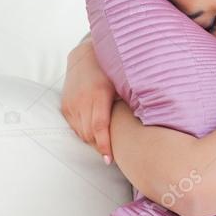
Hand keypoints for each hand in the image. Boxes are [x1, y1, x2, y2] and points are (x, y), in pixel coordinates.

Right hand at [61, 39, 119, 163]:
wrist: (85, 55)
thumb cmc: (110, 70)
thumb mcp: (123, 83)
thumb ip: (131, 101)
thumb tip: (150, 120)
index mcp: (98, 95)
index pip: (99, 127)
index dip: (104, 145)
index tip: (109, 159)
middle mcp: (82, 100)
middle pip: (90, 134)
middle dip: (100, 147)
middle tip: (113, 154)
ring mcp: (71, 104)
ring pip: (81, 133)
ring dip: (93, 141)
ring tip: (106, 145)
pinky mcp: (65, 106)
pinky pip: (74, 127)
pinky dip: (84, 133)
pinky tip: (96, 133)